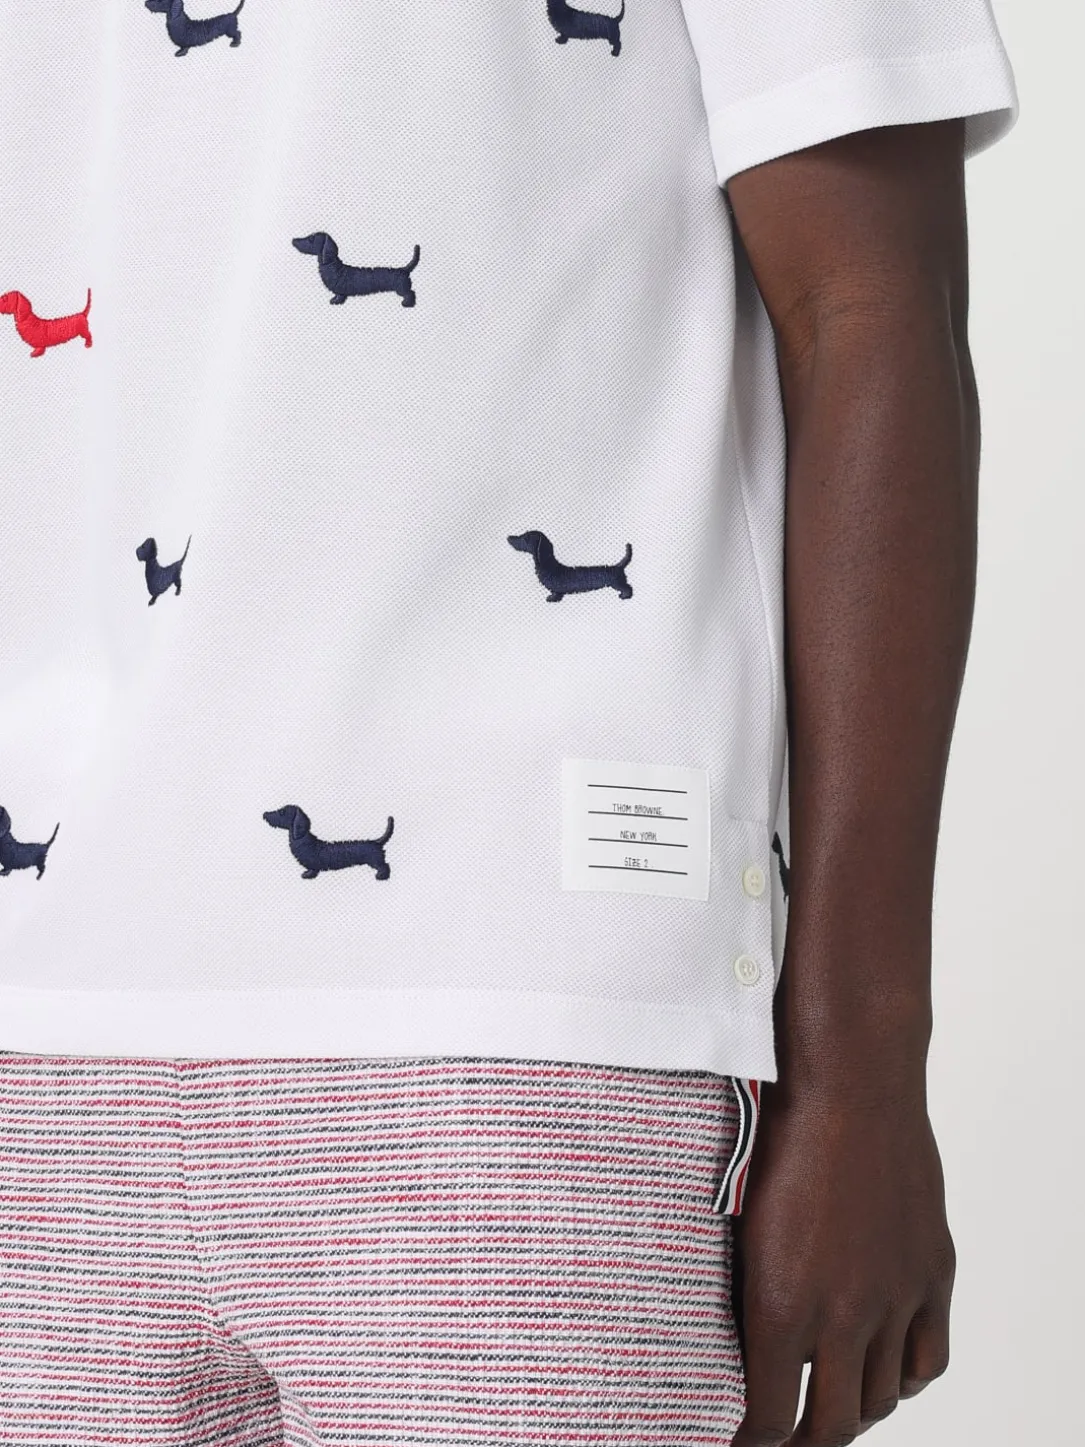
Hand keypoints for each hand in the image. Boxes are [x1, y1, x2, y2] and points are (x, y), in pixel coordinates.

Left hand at [729, 1075, 955, 1444]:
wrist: (849, 1086)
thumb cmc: (777, 1137)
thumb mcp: (737, 1220)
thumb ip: (746, 1287)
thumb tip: (737, 1337)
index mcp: (780, 1305)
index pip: (769, 1418)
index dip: (752, 1444)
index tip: (739, 1446)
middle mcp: (842, 1314)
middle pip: (831, 1425)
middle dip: (803, 1445)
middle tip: (784, 1440)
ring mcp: (895, 1295)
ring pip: (883, 1397)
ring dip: (855, 1411)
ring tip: (832, 1405)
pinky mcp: (931, 1272)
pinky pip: (927, 1357)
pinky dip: (906, 1376)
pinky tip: (885, 1372)